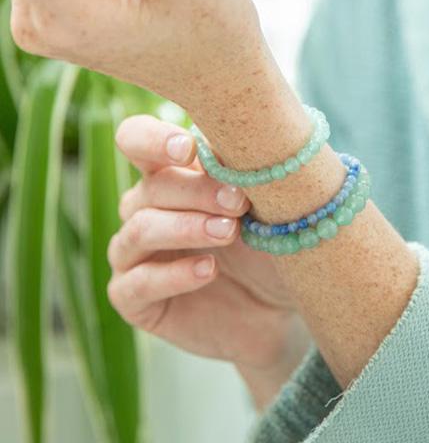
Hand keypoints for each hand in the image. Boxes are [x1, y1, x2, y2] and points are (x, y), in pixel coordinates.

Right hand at [109, 113, 310, 372]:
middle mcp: (144, 206)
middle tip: (239, 202)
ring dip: (186, 228)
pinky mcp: (133, 299)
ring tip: (229, 233)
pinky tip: (209, 270)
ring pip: (140, 229)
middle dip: (196, 190)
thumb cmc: (270, 240)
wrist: (279, 307)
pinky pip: (137, 283)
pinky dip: (174, 275)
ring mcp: (133, 253)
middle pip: (151, 186)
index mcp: (170, 171)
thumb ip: (244, 171)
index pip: (137, 138)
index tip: (188, 149)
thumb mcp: (266, 203)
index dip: (153, 139)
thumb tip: (230, 144)